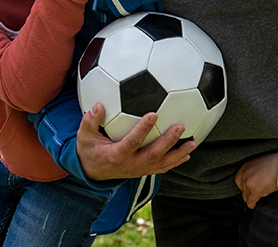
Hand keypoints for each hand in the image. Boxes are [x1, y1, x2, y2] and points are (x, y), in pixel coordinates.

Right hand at [77, 103, 194, 180]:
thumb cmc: (90, 150)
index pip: (133, 142)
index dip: (143, 129)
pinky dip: (176, 161)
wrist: (92, 173)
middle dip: (168, 141)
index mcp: (117, 155)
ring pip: (162, 163)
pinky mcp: (144, 171)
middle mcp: (131, 165)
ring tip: (193, 143)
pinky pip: (163, 168)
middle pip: (153, 154)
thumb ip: (90, 121)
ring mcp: (139, 170)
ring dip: (179, 153)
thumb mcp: (84, 136)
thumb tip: (98, 105)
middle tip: (180, 127)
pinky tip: (188, 152)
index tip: (154, 113)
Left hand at [234, 152, 277, 208]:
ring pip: (246, 196)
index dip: (242, 186)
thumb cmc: (275, 164)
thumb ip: (254, 172)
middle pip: (242, 189)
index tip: (246, 189)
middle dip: (248, 193)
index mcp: (245, 167)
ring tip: (256, 199)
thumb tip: (256, 182)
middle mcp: (245, 174)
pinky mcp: (255, 190)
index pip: (238, 180)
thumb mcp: (260, 164)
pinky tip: (253, 206)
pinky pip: (250, 201)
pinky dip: (252, 204)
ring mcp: (249, 182)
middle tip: (253, 195)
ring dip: (251, 198)